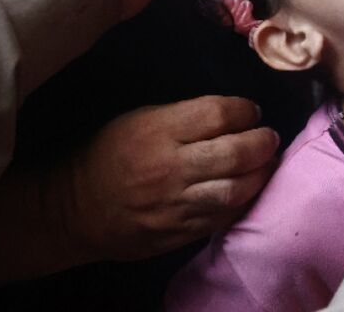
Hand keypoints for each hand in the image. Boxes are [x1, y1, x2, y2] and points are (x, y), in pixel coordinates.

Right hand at [61, 96, 277, 260]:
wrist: (74, 209)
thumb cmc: (110, 153)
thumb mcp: (140, 119)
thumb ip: (185, 117)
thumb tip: (233, 115)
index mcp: (158, 131)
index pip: (218, 114)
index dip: (244, 110)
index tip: (251, 112)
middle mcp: (170, 168)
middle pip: (235, 153)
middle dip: (262, 143)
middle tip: (269, 138)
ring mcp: (175, 204)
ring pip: (235, 190)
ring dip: (260, 175)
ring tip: (266, 164)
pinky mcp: (178, 232)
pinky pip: (223, 217)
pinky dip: (242, 202)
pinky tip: (248, 190)